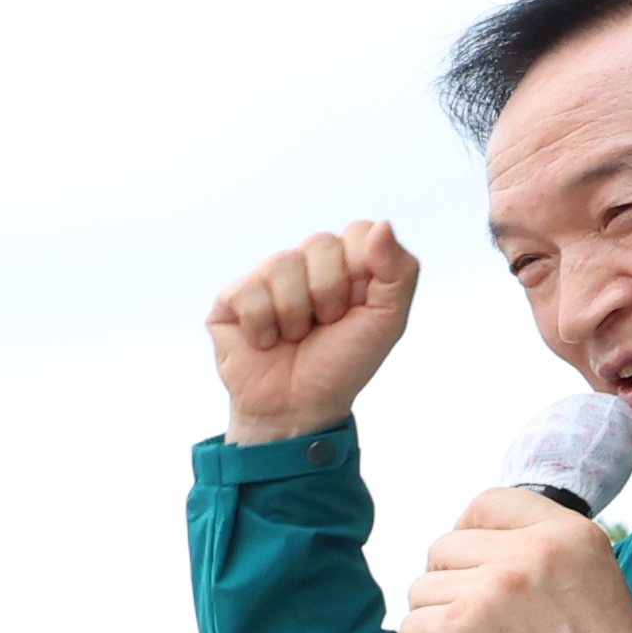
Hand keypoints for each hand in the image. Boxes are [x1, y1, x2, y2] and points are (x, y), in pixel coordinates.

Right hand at [207, 218, 416, 441]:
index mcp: (347, 263)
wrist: (299, 407)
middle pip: (319, 242)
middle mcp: (306, 264)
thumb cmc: (342, 364)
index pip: (358, 232)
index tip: (356, 307)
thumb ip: (399, 271)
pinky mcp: (232, 300)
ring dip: (294, 313)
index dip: (360, 272)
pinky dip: (262, 325)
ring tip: (295, 336)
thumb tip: (383, 225)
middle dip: (328, 294)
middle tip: (325, 324)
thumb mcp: (387, 320)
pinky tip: (267, 341)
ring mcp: (267, 279)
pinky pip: (247, 290)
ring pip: (282, 264)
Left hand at [396, 477, 631, 632]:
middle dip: (449, 583)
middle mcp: (528, 552)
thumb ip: (544, 549)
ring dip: (435, 619)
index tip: (469, 563)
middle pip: (446, 547)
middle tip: (471, 617)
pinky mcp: (458, 629)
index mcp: (564, 531)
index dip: (468, 531)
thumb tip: (482, 543)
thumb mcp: (591, 573)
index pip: (489, 503)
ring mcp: (489, 589)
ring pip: (423, 589)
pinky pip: (410, 627)